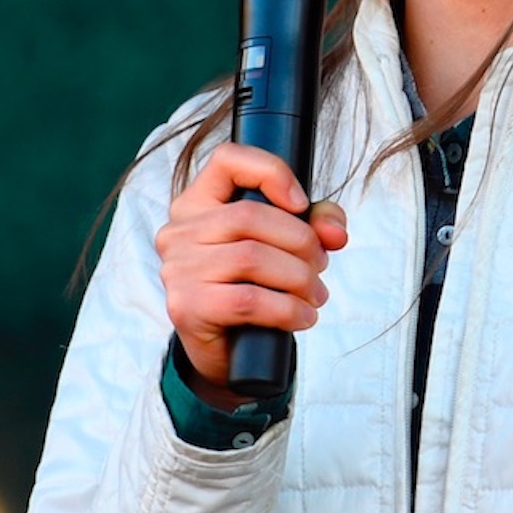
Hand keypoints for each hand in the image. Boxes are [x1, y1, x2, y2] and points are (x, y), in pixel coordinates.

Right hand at [154, 142, 348, 408]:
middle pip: (250, 214)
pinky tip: (303, 317)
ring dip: (299, 278)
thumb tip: (335, 232)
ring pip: (252, 257)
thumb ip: (315, 224)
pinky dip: (287, 309)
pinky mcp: (186, 306)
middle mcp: (179, 230)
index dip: (271, 172)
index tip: (301, 204)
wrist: (227, 353)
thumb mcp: (285, 247)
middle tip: (320, 265)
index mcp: (197, 203)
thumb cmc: (253, 287)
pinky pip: (249, 300)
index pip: (227, 159)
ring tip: (316, 294)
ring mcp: (178, 268)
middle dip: (301, 240)